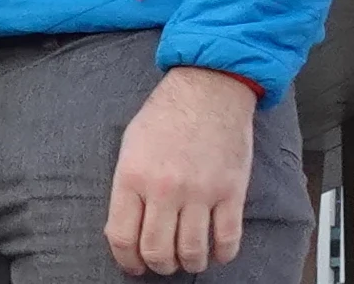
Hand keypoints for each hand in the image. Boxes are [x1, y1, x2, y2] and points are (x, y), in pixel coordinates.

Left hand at [104, 67, 255, 276]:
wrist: (208, 88)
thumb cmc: (166, 114)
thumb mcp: (130, 145)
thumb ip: (127, 187)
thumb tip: (125, 228)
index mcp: (133, 175)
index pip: (122, 236)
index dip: (126, 260)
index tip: (132, 265)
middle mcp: (165, 188)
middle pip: (157, 252)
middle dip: (158, 266)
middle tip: (162, 262)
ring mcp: (200, 192)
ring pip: (193, 253)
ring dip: (189, 264)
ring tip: (187, 258)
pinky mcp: (231, 192)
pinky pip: (228, 241)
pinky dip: (221, 255)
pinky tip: (215, 251)